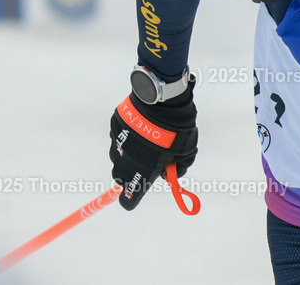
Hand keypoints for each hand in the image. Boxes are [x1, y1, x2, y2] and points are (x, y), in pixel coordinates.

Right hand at [109, 77, 197, 209]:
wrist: (163, 99)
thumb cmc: (177, 129)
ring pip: (120, 155)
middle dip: (132, 173)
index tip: (134, 199)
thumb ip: (177, 167)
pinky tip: (142, 128)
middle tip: (147, 164)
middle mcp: (125, 160)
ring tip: (148, 141)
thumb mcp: (185, 153)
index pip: (129, 197)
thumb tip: (171, 173)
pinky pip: (119, 138)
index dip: (132, 200)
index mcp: (142, 171)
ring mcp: (117, 142)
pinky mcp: (115, 126)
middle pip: (121, 176)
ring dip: (130, 154)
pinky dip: (128, 137)